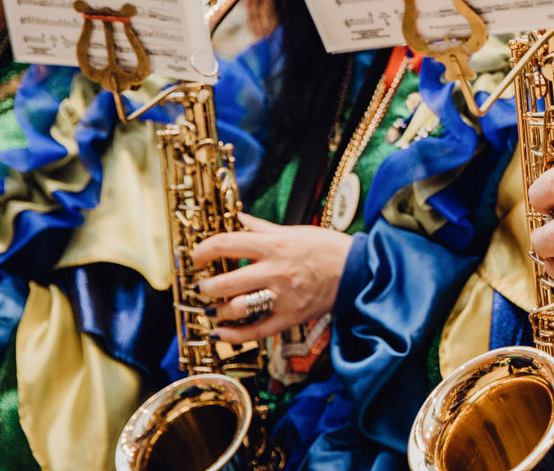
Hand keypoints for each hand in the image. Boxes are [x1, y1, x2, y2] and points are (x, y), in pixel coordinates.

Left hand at [192, 213, 351, 342]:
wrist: (356, 270)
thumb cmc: (326, 248)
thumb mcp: (294, 230)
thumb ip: (262, 227)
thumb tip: (237, 218)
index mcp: (275, 245)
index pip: (226, 244)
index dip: (203, 251)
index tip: (196, 257)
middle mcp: (275, 271)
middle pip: (226, 282)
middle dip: (206, 287)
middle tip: (201, 286)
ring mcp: (282, 297)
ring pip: (237, 308)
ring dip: (217, 310)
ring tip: (211, 308)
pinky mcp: (290, 317)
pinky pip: (255, 331)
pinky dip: (233, 335)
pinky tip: (220, 333)